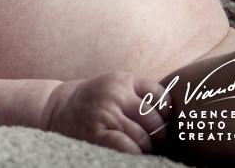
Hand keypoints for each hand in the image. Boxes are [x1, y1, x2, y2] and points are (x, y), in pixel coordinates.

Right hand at [41, 72, 171, 154]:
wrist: (57, 107)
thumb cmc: (95, 101)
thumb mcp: (116, 87)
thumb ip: (140, 95)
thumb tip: (178, 117)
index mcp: (123, 80)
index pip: (161, 98)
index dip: (166, 115)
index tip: (161, 123)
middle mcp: (115, 94)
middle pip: (155, 122)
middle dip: (159, 137)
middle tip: (153, 143)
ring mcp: (105, 113)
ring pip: (144, 138)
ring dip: (146, 149)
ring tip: (140, 149)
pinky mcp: (95, 133)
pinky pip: (126, 147)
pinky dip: (133, 153)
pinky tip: (131, 153)